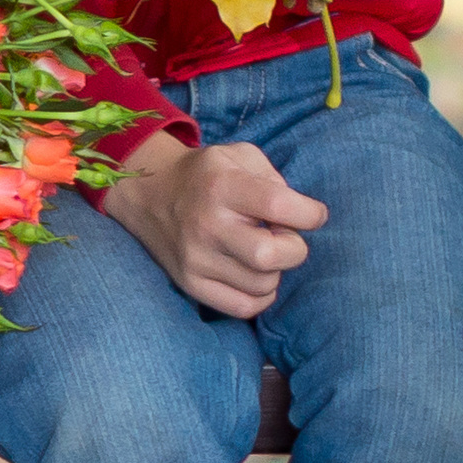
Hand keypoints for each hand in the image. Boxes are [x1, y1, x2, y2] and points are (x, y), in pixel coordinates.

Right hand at [101, 129, 327, 316]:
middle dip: (295, 248)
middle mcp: (206, 224)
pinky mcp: (190, 283)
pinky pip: (244, 307)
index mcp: (221, 185)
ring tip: (261, 250)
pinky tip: (253, 274)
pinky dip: (260, 295)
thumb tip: (299, 217)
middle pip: (270, 255)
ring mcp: (196, 258)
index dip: (310, 214)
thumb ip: (274, 177)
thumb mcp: (238, 155)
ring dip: (275, 270)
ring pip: (263, 285)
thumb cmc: (206, 174)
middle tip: (285, 236)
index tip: (313, 214)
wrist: (149, 193)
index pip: (279, 205)